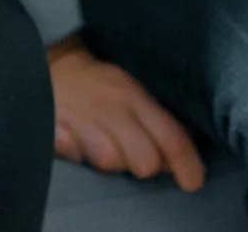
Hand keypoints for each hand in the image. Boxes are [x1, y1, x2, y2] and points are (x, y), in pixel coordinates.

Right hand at [48, 36, 203, 191]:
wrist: (54, 63)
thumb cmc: (101, 86)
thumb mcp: (134, 94)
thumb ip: (157, 127)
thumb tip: (178, 164)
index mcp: (134, 96)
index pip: (171, 137)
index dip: (187, 165)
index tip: (193, 183)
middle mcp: (110, 107)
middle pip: (144, 159)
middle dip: (144, 166)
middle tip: (135, 158)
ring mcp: (80, 117)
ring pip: (109, 161)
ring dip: (109, 162)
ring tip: (102, 147)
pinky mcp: (53, 125)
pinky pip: (72, 151)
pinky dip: (75, 151)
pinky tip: (74, 141)